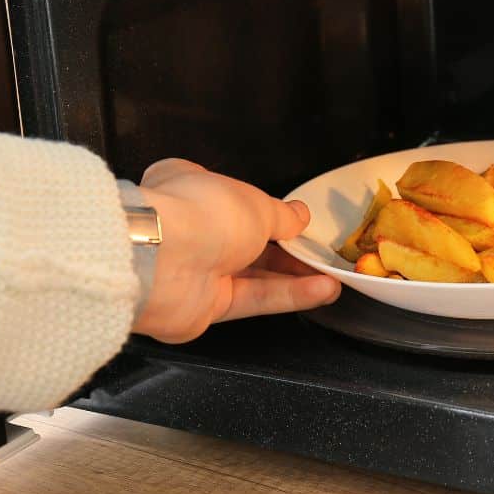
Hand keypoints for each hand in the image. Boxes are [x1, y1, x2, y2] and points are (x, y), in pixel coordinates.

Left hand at [131, 159, 339, 342]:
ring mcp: (198, 269)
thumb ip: (283, 216)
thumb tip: (300, 216)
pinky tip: (320, 290)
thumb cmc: (202, 214)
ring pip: (256, 273)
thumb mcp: (257, 205)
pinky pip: (254, 298)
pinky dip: (287, 294)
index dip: (266, 208)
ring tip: (332, 276)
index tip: (296, 219)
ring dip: (295, 275)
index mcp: (191, 188)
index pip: (233, 197)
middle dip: (288, 248)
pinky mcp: (206, 305)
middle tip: (320, 252)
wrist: (161, 262)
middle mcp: (192, 229)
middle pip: (249, 240)